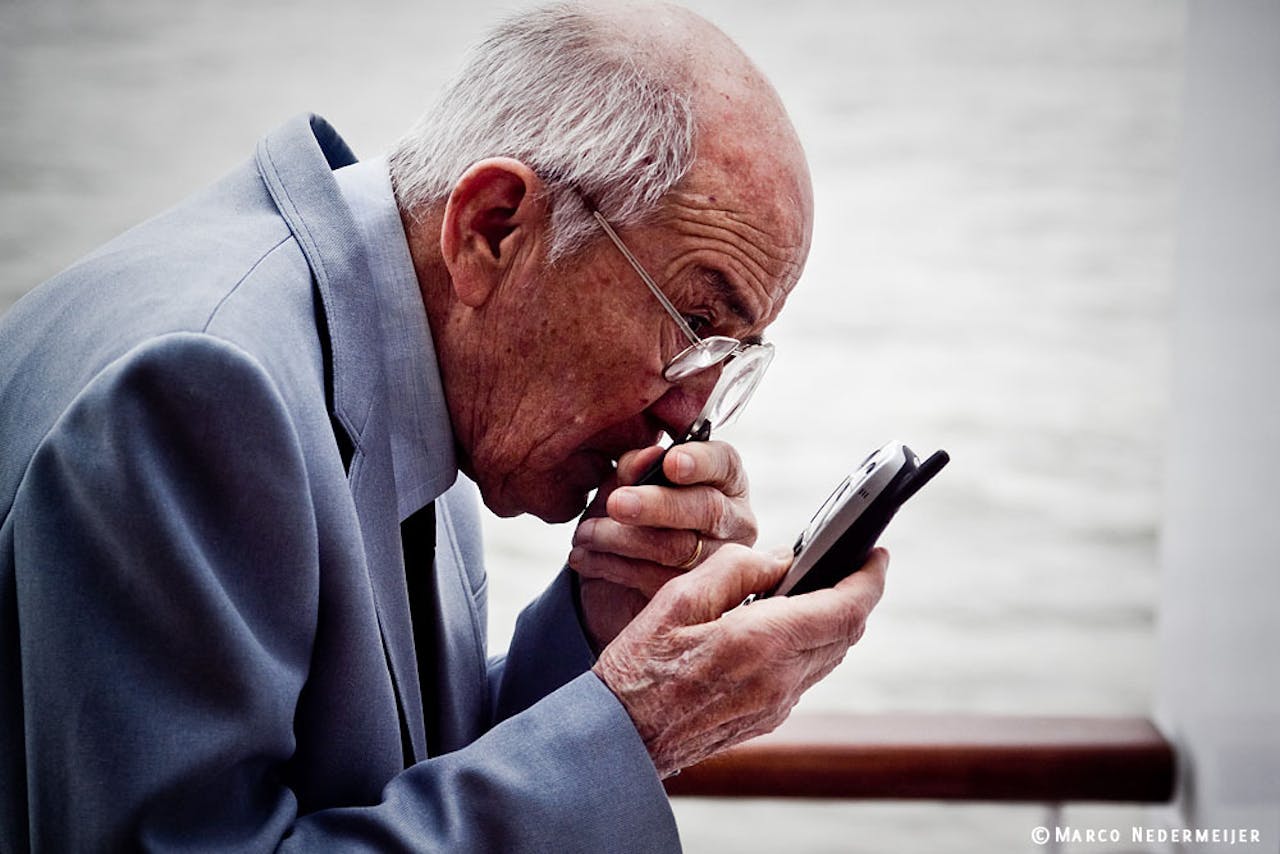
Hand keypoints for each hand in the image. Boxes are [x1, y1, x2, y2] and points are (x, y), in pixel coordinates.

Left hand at [568, 441, 757, 649]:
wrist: (616, 578)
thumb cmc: (630, 515)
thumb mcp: (626, 483)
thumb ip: (636, 466)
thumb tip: (648, 456)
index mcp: (724, 480)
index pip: (724, 462)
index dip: (700, 461)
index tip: (670, 463)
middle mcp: (734, 519)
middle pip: (706, 508)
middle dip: (658, 504)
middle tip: (617, 503)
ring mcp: (722, 561)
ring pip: (678, 548)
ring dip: (622, 539)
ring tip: (585, 534)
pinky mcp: (698, 596)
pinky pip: (658, 581)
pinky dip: (615, 567)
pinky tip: (586, 559)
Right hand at [592, 544, 887, 777]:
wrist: (620, 739)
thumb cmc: (639, 667)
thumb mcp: (678, 600)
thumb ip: (735, 570)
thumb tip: (782, 558)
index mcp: (761, 642)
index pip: (845, 608)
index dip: (869, 578)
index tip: (876, 554)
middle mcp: (780, 679)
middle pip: (846, 633)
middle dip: (855, 595)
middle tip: (849, 564)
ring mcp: (776, 705)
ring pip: (830, 656)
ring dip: (835, 621)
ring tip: (818, 589)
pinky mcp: (766, 719)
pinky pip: (806, 676)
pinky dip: (810, 645)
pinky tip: (784, 627)